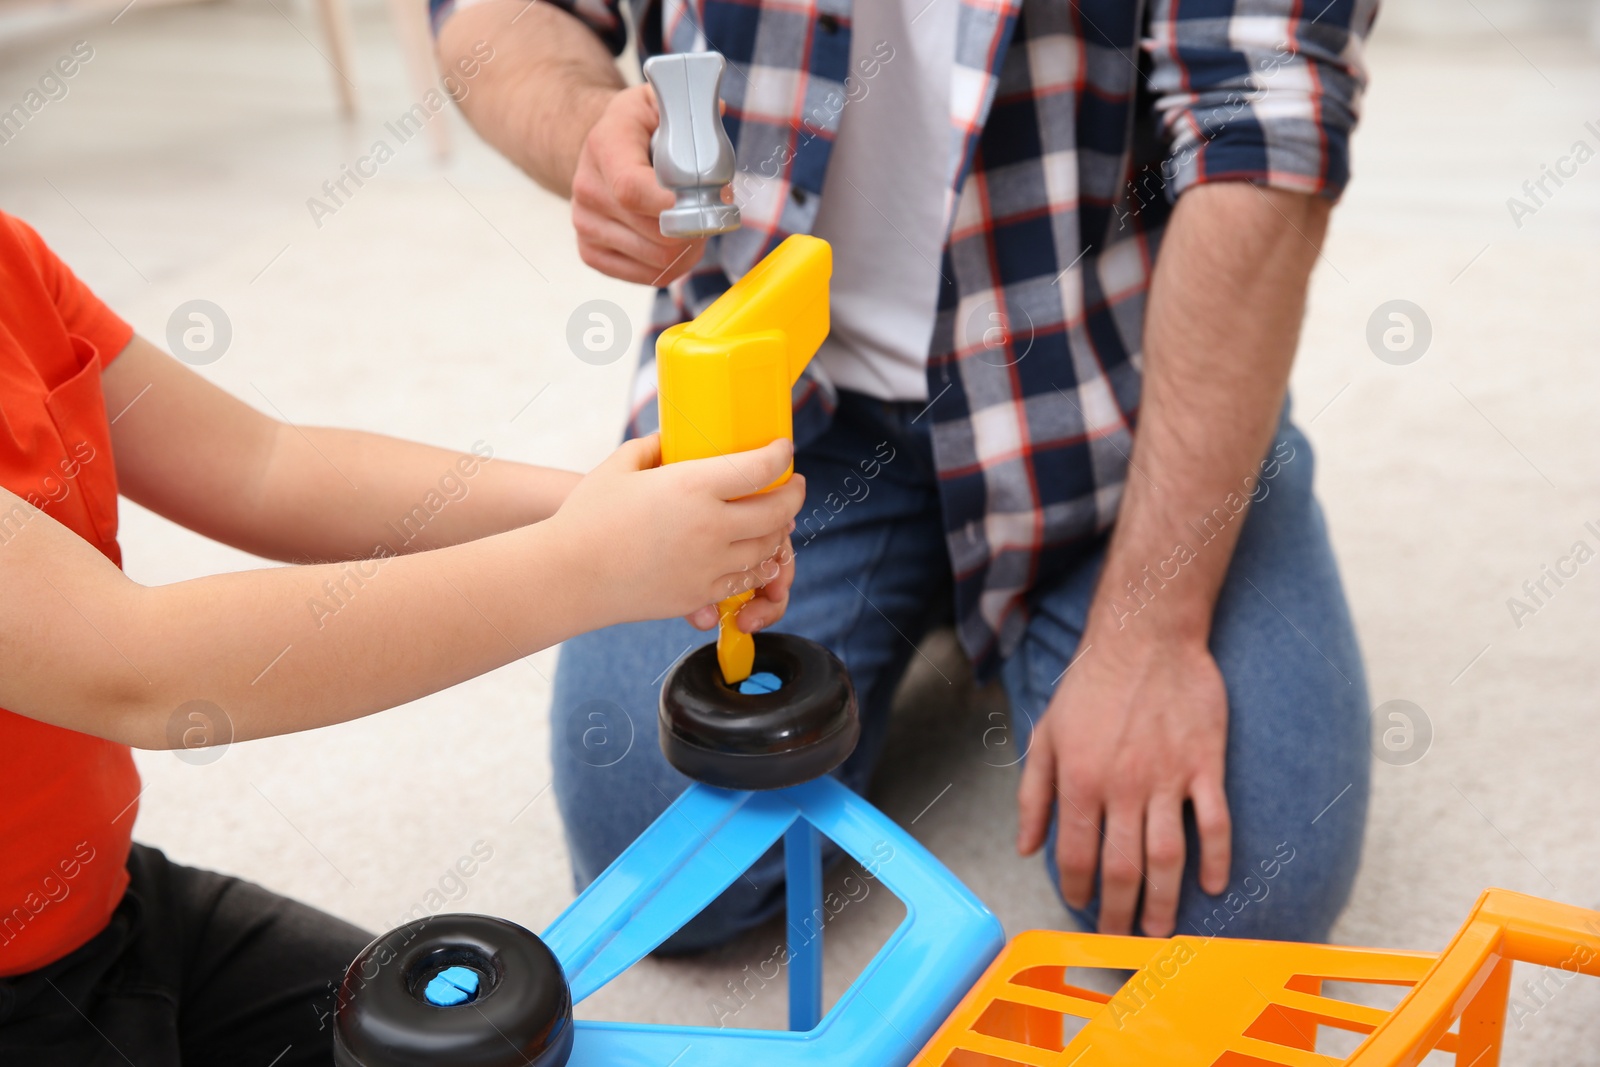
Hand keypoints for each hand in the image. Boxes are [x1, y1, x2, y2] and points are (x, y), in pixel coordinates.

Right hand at [548, 435, 803, 625]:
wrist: (568, 576)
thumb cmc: (588, 516)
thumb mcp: (620, 465)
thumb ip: (653, 447)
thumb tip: (671, 439)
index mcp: (694, 486)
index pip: (760, 467)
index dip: (780, 454)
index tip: (783, 448)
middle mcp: (711, 527)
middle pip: (778, 510)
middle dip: (793, 494)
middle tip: (792, 485)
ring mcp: (709, 565)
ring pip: (767, 547)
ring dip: (779, 530)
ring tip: (775, 518)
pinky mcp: (701, 595)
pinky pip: (745, 579)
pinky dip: (756, 563)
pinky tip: (753, 552)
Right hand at [571, 85, 705, 284]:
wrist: (601, 150)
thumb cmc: (639, 128)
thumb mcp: (658, 102)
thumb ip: (687, 107)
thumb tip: (718, 112)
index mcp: (604, 145)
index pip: (632, 190)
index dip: (673, 205)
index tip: (707, 201)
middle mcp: (587, 189)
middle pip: (653, 232)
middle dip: (695, 225)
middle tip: (713, 210)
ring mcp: (585, 225)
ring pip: (656, 259)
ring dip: (688, 247)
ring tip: (695, 223)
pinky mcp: (591, 253)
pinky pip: (647, 276)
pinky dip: (673, 265)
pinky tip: (677, 242)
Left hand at [1016, 621, 1231, 936]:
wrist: (1145, 637)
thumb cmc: (1091, 685)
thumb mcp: (1045, 735)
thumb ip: (1033, 794)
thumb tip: (1025, 846)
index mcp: (1079, 781)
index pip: (1076, 855)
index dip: (1077, 890)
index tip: (1080, 909)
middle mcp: (1122, 787)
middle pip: (1122, 869)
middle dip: (1119, 912)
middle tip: (1120, 940)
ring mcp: (1167, 778)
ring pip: (1168, 857)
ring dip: (1165, 902)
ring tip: (1161, 931)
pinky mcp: (1205, 765)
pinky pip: (1214, 823)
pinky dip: (1216, 859)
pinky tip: (1214, 887)